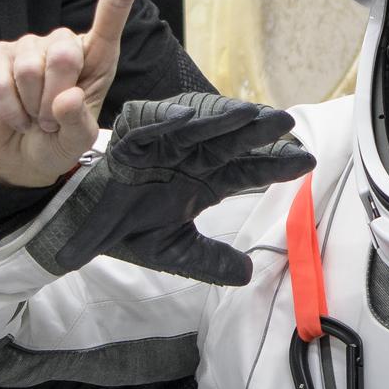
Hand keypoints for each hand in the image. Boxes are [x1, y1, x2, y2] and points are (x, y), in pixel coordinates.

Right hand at [0, 0, 149, 186]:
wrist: (21, 154)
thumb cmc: (60, 140)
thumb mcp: (78, 139)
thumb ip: (78, 122)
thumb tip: (65, 99)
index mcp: (97, 55)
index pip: (112, 11)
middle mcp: (63, 43)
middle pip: (63, 54)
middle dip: (56, 97)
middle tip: (53, 117)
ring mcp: (28, 47)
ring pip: (29, 70)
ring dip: (32, 107)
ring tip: (36, 116)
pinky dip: (9, 108)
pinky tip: (15, 115)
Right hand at [26, 92, 315, 284]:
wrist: (81, 232)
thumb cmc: (128, 230)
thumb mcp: (175, 250)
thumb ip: (210, 261)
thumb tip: (248, 275)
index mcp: (203, 178)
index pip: (247, 167)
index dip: (274, 163)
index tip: (307, 162)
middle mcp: (187, 156)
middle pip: (229, 139)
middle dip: (257, 130)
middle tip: (287, 122)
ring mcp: (159, 146)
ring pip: (195, 125)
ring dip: (220, 117)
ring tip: (248, 113)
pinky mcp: (126, 142)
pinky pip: (145, 125)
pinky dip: (163, 120)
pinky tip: (186, 118)